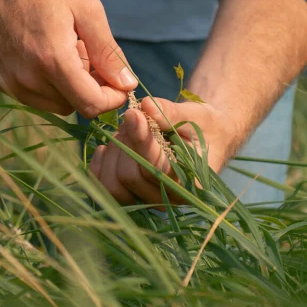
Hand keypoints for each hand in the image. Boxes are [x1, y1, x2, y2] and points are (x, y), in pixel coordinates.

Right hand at [0, 0, 137, 116]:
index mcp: (52, 60)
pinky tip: (45, 53)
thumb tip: (127, 83)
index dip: (112, 98)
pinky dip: (47, 83)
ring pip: (54, 104)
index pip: (91, 104)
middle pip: (74, 106)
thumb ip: (108, 51)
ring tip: (66, 50)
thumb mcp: (86, 9)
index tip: (119, 81)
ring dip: (68, 86)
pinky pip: (34, 96)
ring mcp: (9, 81)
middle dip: (90, 87)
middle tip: (88, 52)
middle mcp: (27, 78)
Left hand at [89, 98, 238, 204]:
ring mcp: (146, 201)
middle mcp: (167, 199)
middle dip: (126, 143)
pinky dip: (100, 165)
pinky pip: (103, 187)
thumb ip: (171, 113)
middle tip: (133, 119)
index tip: (133, 113)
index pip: (156, 168)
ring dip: (113, 154)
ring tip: (124, 133)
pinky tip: (107, 147)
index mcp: (190, 183)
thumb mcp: (195, 116)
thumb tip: (145, 106)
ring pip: (112, 186)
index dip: (140, 140)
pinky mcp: (130, 197)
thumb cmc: (204, 127)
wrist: (206, 141)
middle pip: (129, 177)